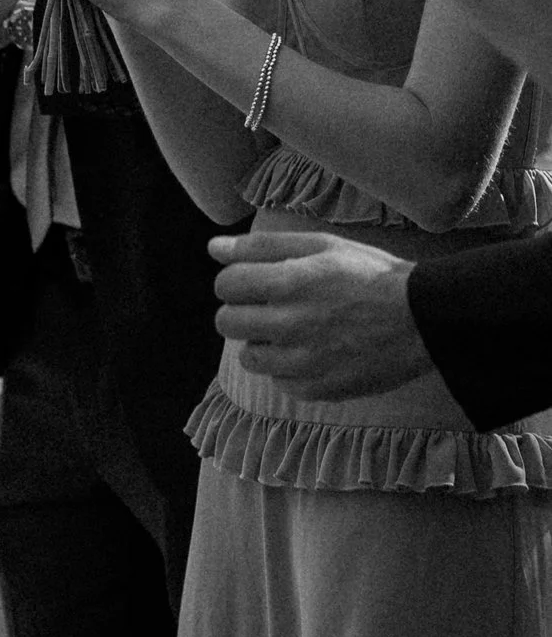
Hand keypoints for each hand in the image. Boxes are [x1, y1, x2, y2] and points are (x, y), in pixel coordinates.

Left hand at [209, 226, 437, 397]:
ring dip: (263, 344)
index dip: (236, 281)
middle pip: (226, 322)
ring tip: (294, 332)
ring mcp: (302, 362)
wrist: (423, 320)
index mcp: (288, 283)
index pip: (225, 285)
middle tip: (271, 308)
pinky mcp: (316, 389)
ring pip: (248, 357)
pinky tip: (314, 353)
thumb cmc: (372, 276)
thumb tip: (213, 248)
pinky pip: (278, 382)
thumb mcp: (323, 246)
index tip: (256, 283)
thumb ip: (263, 247)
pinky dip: (289, 369)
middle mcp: (289, 325)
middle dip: (242, 312)